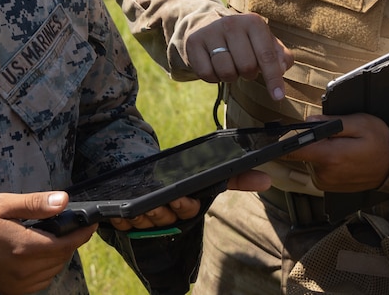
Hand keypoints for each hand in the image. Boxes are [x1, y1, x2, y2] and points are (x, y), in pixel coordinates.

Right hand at [0, 191, 94, 293]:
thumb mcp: (4, 204)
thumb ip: (36, 204)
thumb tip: (64, 200)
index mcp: (23, 248)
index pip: (66, 245)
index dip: (82, 233)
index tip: (91, 222)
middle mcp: (22, 272)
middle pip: (61, 259)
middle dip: (69, 241)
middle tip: (66, 223)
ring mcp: (15, 285)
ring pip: (51, 272)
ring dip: (56, 255)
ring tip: (48, 235)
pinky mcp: (8, 290)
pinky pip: (38, 282)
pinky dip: (44, 267)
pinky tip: (35, 251)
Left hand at [108, 170, 271, 231]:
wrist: (144, 168)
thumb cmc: (179, 174)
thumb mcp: (206, 172)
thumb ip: (235, 176)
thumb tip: (267, 180)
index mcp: (184, 206)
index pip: (187, 210)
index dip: (184, 206)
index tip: (179, 198)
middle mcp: (167, 214)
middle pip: (165, 217)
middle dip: (162, 210)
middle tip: (159, 201)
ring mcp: (146, 216)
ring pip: (145, 219)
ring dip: (142, 213)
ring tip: (139, 205)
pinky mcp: (126, 216)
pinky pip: (124, 221)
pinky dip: (122, 217)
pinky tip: (121, 211)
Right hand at [184, 12, 293, 100]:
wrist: (207, 24)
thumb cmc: (243, 39)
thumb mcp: (264, 42)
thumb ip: (279, 56)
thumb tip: (281, 69)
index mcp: (253, 22)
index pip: (267, 56)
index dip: (273, 78)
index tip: (278, 96)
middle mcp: (232, 23)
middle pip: (247, 67)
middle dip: (248, 74)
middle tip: (243, 65)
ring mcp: (210, 31)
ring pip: (226, 73)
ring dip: (231, 76)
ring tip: (229, 64)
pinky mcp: (193, 42)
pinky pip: (207, 75)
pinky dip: (214, 77)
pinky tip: (214, 65)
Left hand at [281, 114, 388, 191]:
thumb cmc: (380, 142)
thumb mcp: (360, 123)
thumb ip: (332, 123)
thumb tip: (308, 122)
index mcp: (330, 157)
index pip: (294, 150)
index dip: (285, 140)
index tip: (279, 133)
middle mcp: (325, 174)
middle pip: (303, 152)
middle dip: (313, 140)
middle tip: (335, 135)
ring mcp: (326, 183)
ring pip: (310, 159)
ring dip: (320, 151)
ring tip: (342, 146)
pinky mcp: (328, 186)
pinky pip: (317, 168)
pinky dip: (325, 160)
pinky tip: (342, 156)